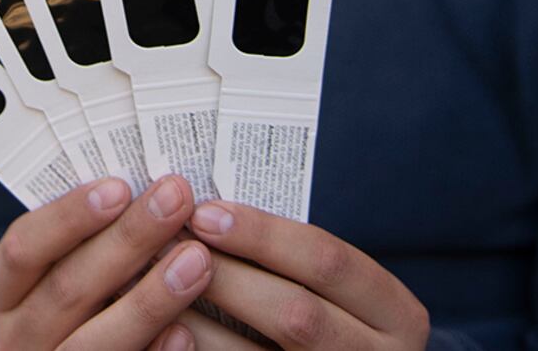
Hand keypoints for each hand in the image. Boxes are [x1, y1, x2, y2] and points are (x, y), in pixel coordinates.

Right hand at [0, 174, 212, 350]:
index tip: (119, 186)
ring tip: (196, 259)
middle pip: (66, 288)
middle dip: (126, 241)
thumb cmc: (73, 308)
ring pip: (93, 341)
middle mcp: (17, 337)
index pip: (22, 248)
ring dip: (149, 298)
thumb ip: (84, 247)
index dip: (68, 217)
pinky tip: (185, 330)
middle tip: (174, 201)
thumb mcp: (58, 277)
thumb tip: (141, 191)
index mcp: (4, 297)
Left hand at [178, 199, 429, 349]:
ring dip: (193, 322)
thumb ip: (289, 256)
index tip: (203, 213)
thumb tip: (203, 205)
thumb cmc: (331, 319)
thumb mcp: (335, 287)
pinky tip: (158, 331)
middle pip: (295, 314)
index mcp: (394, 313)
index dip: (263, 235)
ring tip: (143, 286)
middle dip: (224, 277)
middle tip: (163, 246)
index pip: (328, 261)